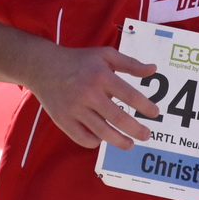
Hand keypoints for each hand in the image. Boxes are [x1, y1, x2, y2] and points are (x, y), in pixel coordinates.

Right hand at [23, 45, 159, 150]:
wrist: (43, 66)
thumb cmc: (79, 60)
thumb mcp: (105, 55)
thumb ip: (130, 64)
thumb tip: (154, 69)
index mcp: (102, 76)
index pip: (130, 95)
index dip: (145, 107)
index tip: (155, 114)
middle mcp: (89, 93)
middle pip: (118, 118)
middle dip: (137, 130)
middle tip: (147, 135)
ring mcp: (75, 109)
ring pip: (102, 132)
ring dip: (119, 141)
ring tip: (130, 144)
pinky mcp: (63, 120)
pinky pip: (82, 138)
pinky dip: (94, 142)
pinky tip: (101, 138)